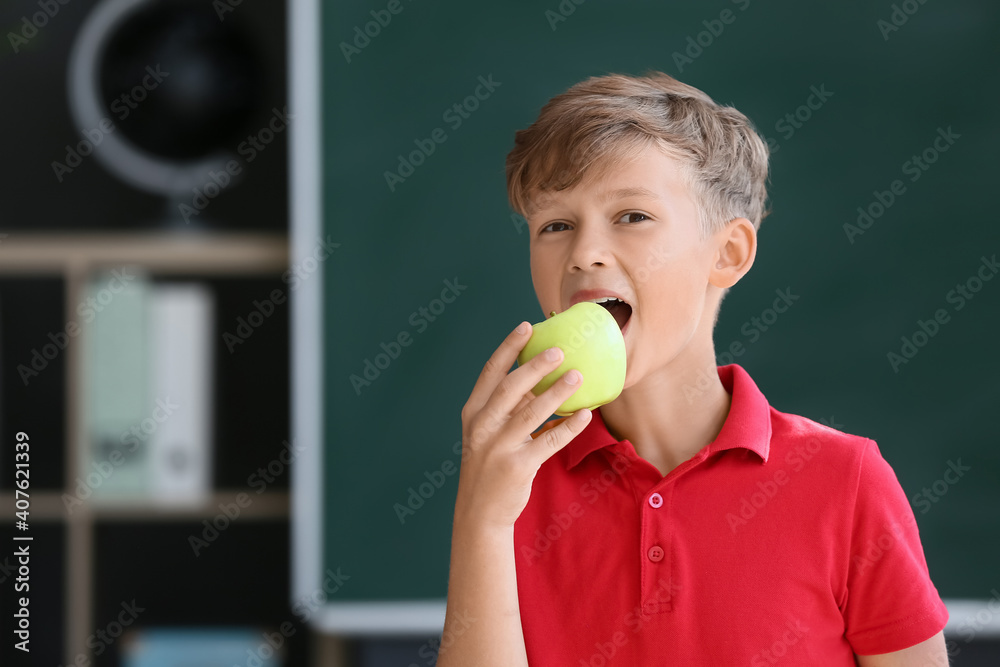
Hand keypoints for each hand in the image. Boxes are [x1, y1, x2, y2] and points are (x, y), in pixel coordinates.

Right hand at [455, 321, 592, 529]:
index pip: (490, 372)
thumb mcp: (490, 433)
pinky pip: (548, 442)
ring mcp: (498, 447)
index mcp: (474, 413)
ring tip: (578, 376)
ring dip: (557, 392)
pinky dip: (569, 427)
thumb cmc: (489, 466)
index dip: (509, 348)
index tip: (527, 327)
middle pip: (510, 387)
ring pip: (531, 413)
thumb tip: (543, 382)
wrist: (479, 512)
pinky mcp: (517, 467)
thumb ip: (511, 409)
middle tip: (559, 350)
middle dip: (535, 366)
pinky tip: (586, 415)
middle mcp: (482, 427)